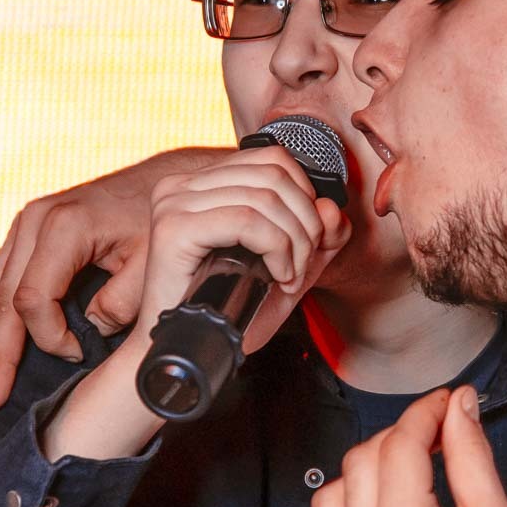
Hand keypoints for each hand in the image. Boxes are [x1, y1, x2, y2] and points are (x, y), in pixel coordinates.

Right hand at [0, 147, 226, 410]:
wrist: (161, 182)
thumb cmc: (160, 224)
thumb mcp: (153, 263)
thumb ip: (120, 300)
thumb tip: (88, 333)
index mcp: (63, 227)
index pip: (33, 299)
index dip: (50, 338)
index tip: (79, 355)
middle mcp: (32, 223)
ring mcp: (22, 228)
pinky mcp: (23, 237)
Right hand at [128, 146, 350, 360]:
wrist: (186, 348)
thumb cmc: (229, 311)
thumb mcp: (286, 268)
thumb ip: (317, 236)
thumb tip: (331, 207)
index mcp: (202, 184)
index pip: (272, 158)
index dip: (305, 195)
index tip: (308, 241)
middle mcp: (182, 185)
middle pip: (274, 176)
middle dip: (305, 224)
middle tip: (301, 267)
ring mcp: (174, 203)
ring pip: (265, 198)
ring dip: (294, 242)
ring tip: (289, 276)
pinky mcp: (174, 227)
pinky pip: (246, 220)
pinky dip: (276, 248)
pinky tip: (278, 275)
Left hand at [312, 387, 506, 506]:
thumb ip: (471, 456)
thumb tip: (458, 408)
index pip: (398, 446)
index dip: (424, 414)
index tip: (444, 407)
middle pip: (360, 464)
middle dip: (398, 440)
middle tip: (434, 440)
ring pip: (331, 501)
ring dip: (366, 479)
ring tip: (408, 483)